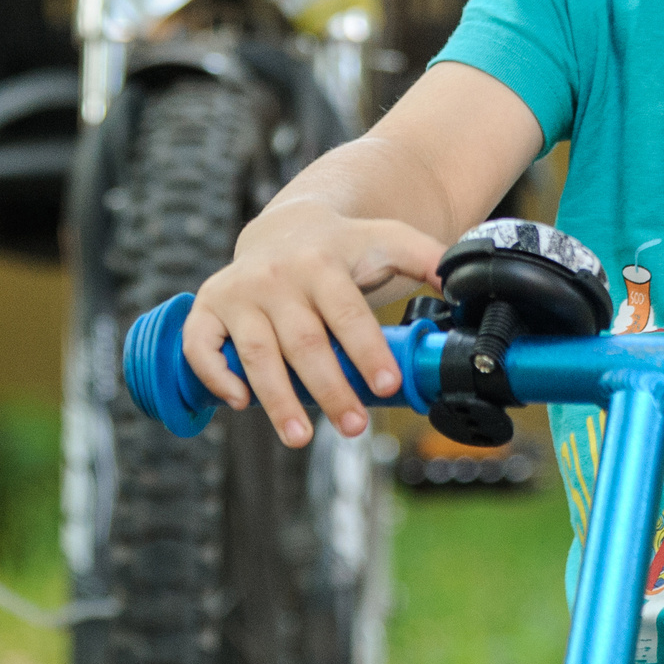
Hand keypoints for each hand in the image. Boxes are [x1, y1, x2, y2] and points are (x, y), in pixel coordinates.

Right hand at [183, 192, 442, 447]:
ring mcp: (238, 292)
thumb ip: (426, 257)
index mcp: (322, 261)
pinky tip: (240, 403)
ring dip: (276, 399)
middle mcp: (276, 276)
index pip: (346, 312)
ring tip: (300, 437)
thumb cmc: (343, 246)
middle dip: (329, 389)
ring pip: (256, 353)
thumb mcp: (387, 239)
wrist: (284, 226)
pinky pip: (201, 345)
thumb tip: (462, 282)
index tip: (387, 385)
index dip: (366, 350)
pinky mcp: (208, 307)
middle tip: (354, 427)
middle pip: (304, 342)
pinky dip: (215, 375)